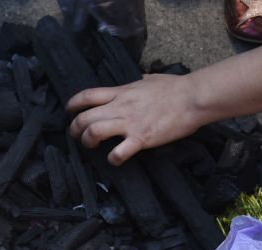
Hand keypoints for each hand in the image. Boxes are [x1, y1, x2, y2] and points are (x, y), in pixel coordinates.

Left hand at [67, 75, 202, 164]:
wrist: (192, 97)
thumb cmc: (175, 87)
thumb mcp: (151, 79)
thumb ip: (139, 83)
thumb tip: (139, 81)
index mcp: (121, 92)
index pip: (87, 95)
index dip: (72, 104)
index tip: (69, 112)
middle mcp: (120, 107)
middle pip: (84, 117)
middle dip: (74, 129)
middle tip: (77, 136)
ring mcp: (130, 123)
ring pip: (94, 132)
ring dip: (88, 142)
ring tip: (92, 146)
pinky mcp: (141, 138)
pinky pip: (118, 152)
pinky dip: (112, 159)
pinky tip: (115, 159)